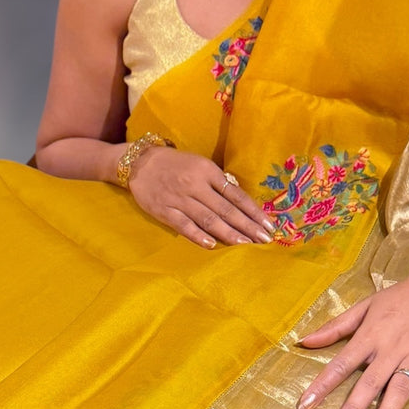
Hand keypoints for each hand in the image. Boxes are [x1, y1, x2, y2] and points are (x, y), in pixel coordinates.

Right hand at [128, 147, 274, 247]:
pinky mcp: (164, 211)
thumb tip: (241, 202)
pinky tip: (212, 245)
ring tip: (246, 245)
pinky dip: (198, 236)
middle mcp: (195, 185)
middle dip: (248, 226)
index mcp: (207, 171)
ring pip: (208, 219)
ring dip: (229, 233)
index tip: (268, 225)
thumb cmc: (175, 164)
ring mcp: (179, 199)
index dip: (254, 211)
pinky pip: (184, 226)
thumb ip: (218, 182)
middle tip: (264, 239)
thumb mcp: (200, 164)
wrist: (139, 162)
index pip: (236, 195)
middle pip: (226, 210)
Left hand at [294, 268, 408, 408]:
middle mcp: (392, 347)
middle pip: (369, 382)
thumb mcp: (365, 306)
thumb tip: (304, 341)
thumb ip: (336, 327)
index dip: (322, 385)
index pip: (341, 364)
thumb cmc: (401, 297)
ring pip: (401, 386)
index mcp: (371, 335)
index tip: (305, 406)